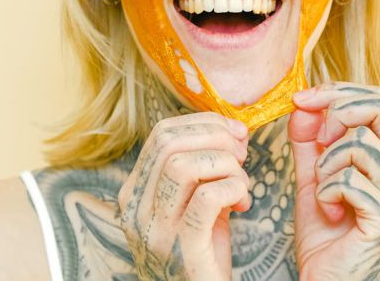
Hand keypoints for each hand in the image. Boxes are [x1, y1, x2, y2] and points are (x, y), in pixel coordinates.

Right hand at [118, 112, 251, 279]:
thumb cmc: (202, 254)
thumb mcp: (194, 205)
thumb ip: (206, 170)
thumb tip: (234, 132)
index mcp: (136, 191)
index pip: (162, 134)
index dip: (205, 124)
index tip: (236, 132)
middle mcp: (138, 208)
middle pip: (171, 143)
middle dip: (216, 138)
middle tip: (242, 155)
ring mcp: (156, 230)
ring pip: (184, 165)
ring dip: (225, 165)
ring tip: (241, 184)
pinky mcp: (182, 251)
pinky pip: (207, 198)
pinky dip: (233, 188)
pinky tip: (243, 203)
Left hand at [287, 82, 379, 279]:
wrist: (326, 280)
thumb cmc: (326, 236)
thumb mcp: (314, 178)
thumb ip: (310, 142)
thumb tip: (303, 105)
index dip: (342, 91)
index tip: (303, 99)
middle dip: (341, 110)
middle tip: (319, 137)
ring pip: (362, 145)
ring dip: (326, 163)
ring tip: (323, 189)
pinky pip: (352, 181)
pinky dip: (327, 192)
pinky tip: (328, 211)